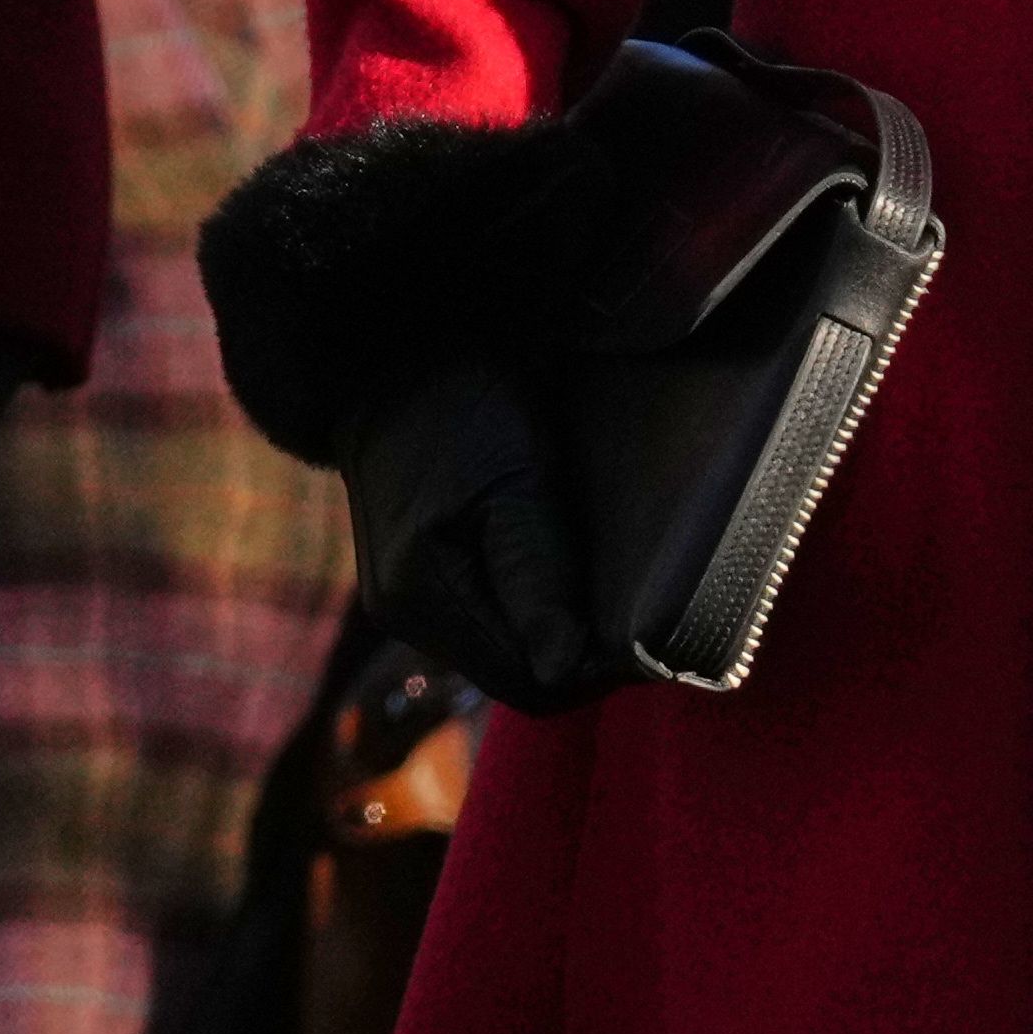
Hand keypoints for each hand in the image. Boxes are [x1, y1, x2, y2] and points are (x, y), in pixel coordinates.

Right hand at [341, 362, 623, 713]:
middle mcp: (403, 612)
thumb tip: (563, 668)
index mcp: (422, 597)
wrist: (387, 348)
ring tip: (599, 583)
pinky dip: (524, 604)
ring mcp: (402, 594)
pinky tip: (554, 566)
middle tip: (634, 608)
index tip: (645, 633)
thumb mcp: (513, 478)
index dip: (593, 670)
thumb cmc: (458, 402)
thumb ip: (537, 574)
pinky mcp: (412, 570)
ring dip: (551, 626)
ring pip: (499, 645)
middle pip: (513, 673)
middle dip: (575, 652)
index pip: (529, 685)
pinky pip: (482, 614)